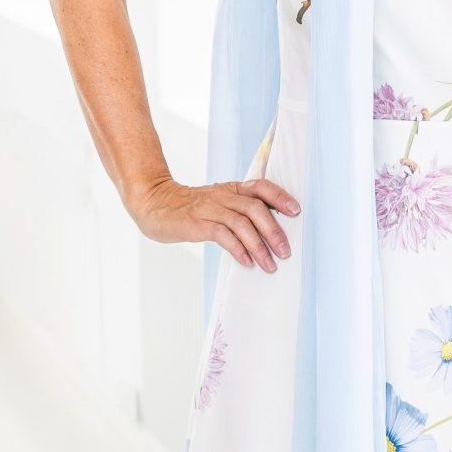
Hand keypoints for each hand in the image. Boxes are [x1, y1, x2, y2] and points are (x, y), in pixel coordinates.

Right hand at [130, 176, 300, 271]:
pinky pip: (222, 234)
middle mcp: (223, 196)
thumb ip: (240, 213)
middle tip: (285, 251)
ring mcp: (210, 208)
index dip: (280, 197)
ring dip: (259, 245)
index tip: (296, 212)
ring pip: (242, 223)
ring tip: (269, 264)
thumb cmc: (191, 208)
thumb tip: (270, 233)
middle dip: (274, 230)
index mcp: (232, 189)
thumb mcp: (218, 203)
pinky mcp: (196, 223)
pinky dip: (237, 249)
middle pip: (255, 208)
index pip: (261, 187)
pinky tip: (246, 262)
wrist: (155, 204)